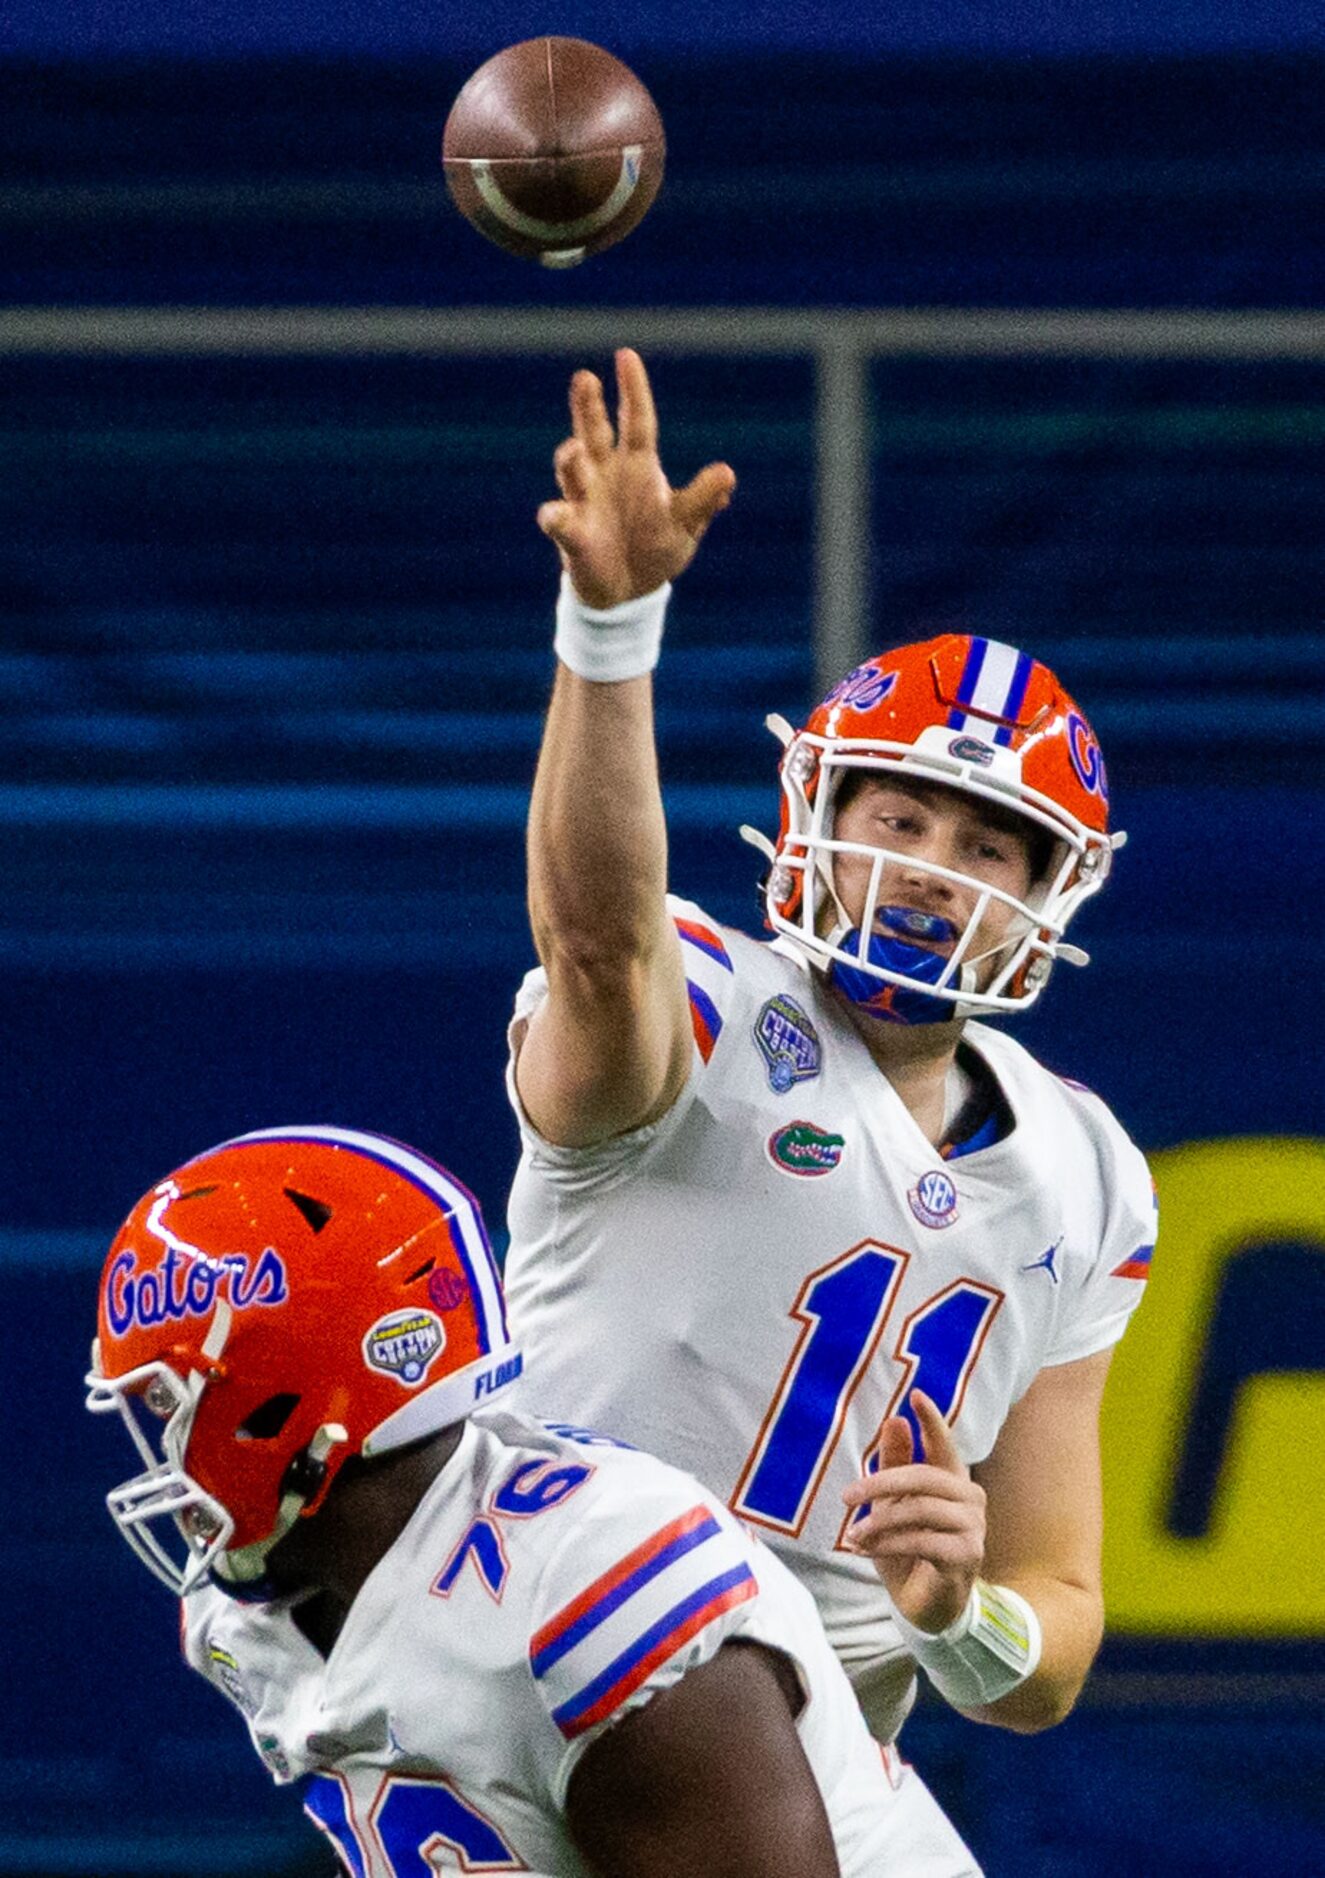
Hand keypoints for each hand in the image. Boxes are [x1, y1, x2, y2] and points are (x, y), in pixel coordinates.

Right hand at [537, 348, 735, 608]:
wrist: (629, 591)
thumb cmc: (656, 547)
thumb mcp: (685, 525)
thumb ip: (701, 501)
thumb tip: (728, 474)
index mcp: (638, 467)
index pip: (637, 422)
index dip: (633, 390)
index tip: (626, 356)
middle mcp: (606, 476)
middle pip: (595, 433)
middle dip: (588, 408)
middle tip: (585, 378)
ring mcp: (585, 502)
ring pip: (572, 472)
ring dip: (570, 461)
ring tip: (574, 450)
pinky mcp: (572, 535)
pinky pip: (559, 522)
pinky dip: (556, 517)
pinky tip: (557, 515)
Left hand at [841, 1390, 985, 1634]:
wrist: (925, 1605)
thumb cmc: (908, 1549)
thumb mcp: (893, 1506)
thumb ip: (895, 1465)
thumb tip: (895, 1420)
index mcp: (952, 1481)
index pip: (944, 1444)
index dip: (931, 1419)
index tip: (915, 1394)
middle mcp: (970, 1499)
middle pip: (924, 1477)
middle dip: (880, 1484)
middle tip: (846, 1495)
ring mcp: (973, 1527)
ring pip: (920, 1510)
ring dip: (880, 1523)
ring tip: (854, 1535)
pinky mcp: (966, 1555)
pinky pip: (922, 1540)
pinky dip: (888, 1544)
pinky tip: (865, 1550)